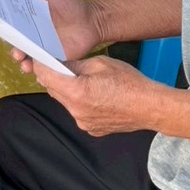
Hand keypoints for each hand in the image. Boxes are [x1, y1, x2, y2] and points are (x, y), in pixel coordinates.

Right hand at [8, 0, 104, 61]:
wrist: (92, 21)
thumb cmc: (70, 5)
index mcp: (27, 21)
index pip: (11, 26)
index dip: (3, 28)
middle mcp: (32, 36)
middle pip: (18, 45)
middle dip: (14, 50)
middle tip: (16, 53)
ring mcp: (43, 49)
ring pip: (29, 58)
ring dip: (24, 63)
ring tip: (26, 66)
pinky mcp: (54, 58)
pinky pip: (44, 66)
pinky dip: (39, 70)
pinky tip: (39, 70)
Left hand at [22, 55, 154, 135]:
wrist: (150, 107)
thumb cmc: (129, 82)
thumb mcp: (100, 64)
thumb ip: (75, 65)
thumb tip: (60, 65)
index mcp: (76, 92)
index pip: (46, 77)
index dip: (40, 66)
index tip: (38, 59)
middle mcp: (76, 111)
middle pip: (53, 91)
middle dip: (55, 78)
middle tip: (63, 67)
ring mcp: (83, 122)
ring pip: (65, 102)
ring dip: (68, 91)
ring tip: (85, 82)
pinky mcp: (91, 129)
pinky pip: (77, 112)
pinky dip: (79, 103)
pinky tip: (95, 96)